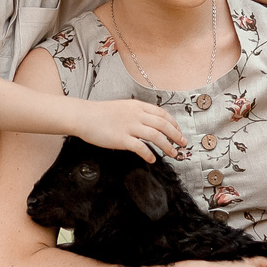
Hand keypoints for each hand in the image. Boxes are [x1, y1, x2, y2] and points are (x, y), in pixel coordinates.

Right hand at [72, 97, 187, 160]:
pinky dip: (149, 154)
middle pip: (163, 125)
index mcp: (137, 106)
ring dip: (167, 146)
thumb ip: (137, 114)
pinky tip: (152, 159)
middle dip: (176, 135)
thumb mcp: (123, 108)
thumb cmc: (101, 113)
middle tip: (183, 144)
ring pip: (156, 136)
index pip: (161, 114)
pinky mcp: (122, 139)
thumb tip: (149, 124)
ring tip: (173, 154)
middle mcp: (136, 115)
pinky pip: (141, 148)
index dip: (173, 124)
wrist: (84, 116)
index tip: (179, 131)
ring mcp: (129, 127)